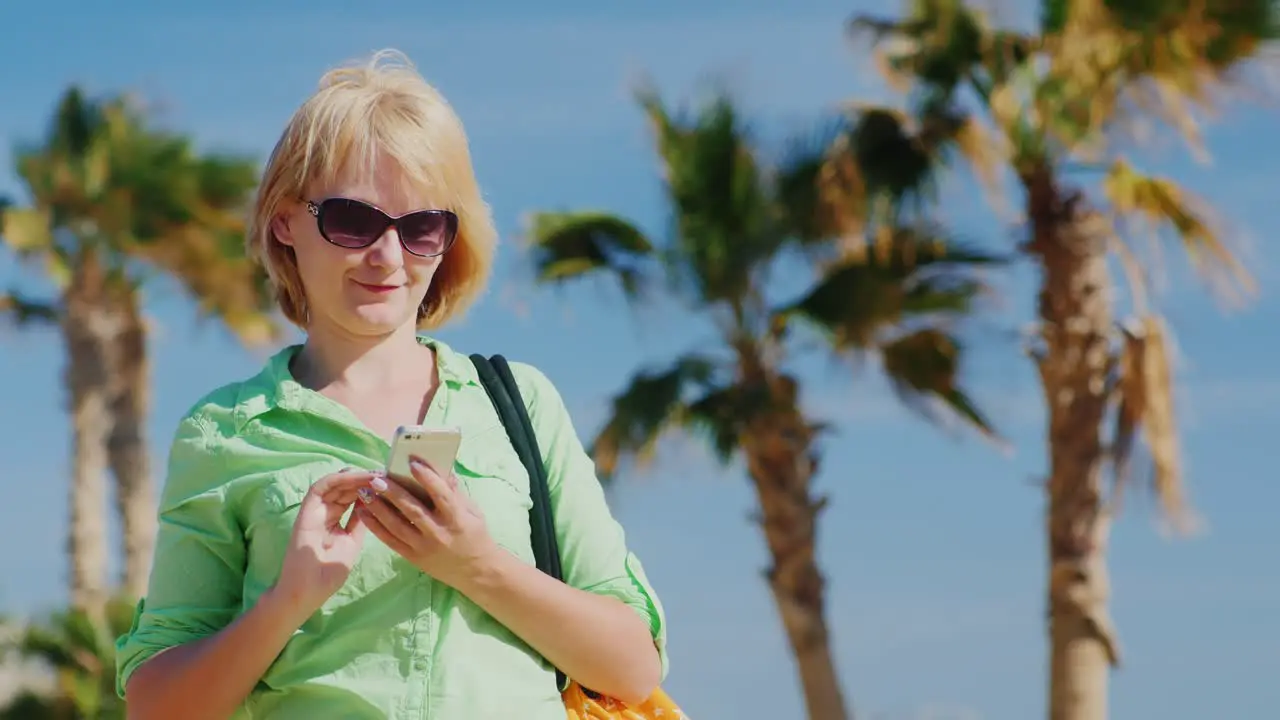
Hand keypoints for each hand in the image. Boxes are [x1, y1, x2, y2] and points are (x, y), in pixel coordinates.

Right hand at [272, 468, 383, 618]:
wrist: (306, 592)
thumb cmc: (328, 574)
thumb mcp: (352, 543)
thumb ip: (360, 523)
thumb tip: (374, 503)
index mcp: (336, 520)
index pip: (353, 497)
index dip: (370, 488)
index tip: (390, 482)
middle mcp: (325, 512)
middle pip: (346, 488)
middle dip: (366, 479)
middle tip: (386, 473)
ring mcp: (315, 510)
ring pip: (335, 484)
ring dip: (355, 476)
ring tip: (376, 473)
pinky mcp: (306, 511)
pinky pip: (320, 488)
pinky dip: (338, 479)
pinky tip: (356, 476)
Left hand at [357, 456, 499, 588]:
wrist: (475, 572)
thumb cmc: (476, 536)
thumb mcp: (473, 512)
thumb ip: (456, 493)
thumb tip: (442, 469)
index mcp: (457, 519)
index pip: (441, 495)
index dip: (427, 478)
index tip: (412, 463)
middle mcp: (439, 533)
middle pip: (413, 510)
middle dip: (393, 493)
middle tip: (376, 478)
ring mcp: (424, 547)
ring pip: (397, 526)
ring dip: (378, 508)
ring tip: (364, 493)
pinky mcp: (413, 558)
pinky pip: (391, 541)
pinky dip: (376, 527)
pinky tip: (363, 513)